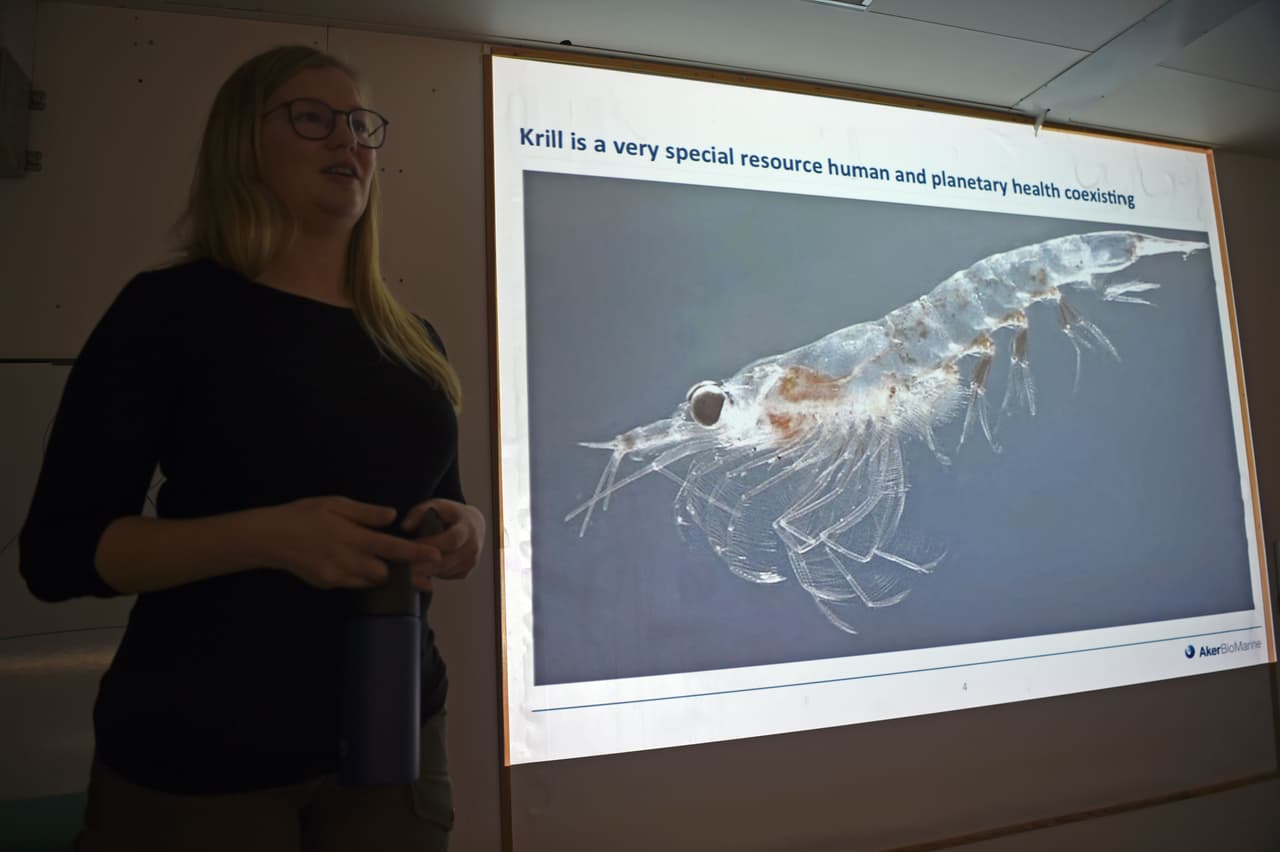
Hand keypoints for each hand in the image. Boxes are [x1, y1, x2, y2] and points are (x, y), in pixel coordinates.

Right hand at [258, 496, 441, 589]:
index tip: (435, 556)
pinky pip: (354, 585)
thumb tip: (392, 516)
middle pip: (385, 574)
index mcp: (350, 537)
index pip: (391, 548)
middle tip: (422, 571)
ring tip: (401, 574)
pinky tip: (367, 570)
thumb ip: (365, 513)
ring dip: (385, 578)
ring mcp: (335, 576)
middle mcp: (345, 560)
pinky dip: (364, 579)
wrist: (269, 538)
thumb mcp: (335, 504)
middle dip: (403, 573)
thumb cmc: (302, 515)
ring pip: (371, 583)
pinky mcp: (326, 584)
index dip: (415, 554)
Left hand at [400, 499, 484, 590]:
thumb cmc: (450, 514)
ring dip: (424, 572)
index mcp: (467, 529)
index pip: (451, 540)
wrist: (473, 526)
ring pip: (443, 571)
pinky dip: (431, 574)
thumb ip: (419, 512)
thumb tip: (404, 526)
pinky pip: (445, 576)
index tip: (409, 547)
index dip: (430, 545)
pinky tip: (417, 570)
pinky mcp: (466, 573)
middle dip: (422, 564)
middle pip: (445, 560)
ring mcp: (471, 562)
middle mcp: (472, 547)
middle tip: (400, 567)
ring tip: (403, 570)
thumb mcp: (437, 505)